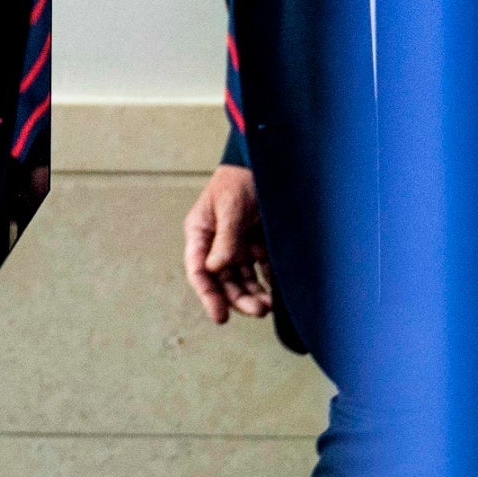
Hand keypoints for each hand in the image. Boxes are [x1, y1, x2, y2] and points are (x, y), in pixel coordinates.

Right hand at [183, 165, 270, 323]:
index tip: (220, 315)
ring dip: (253, 295)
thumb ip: (225, 238)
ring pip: (243, 280)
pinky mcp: (258, 245)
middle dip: (238, 299)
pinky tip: (278, 294)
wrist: (267, 161)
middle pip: (223, 281)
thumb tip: (216, 268)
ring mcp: (238, 245)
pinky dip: (268, 283)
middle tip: (257, 310)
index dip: (208, 295)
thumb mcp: (230, 205)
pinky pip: (262, 270)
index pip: (199, 270)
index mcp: (201, 233)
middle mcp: (217, 244)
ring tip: (268, 306)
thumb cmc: (240, 178)